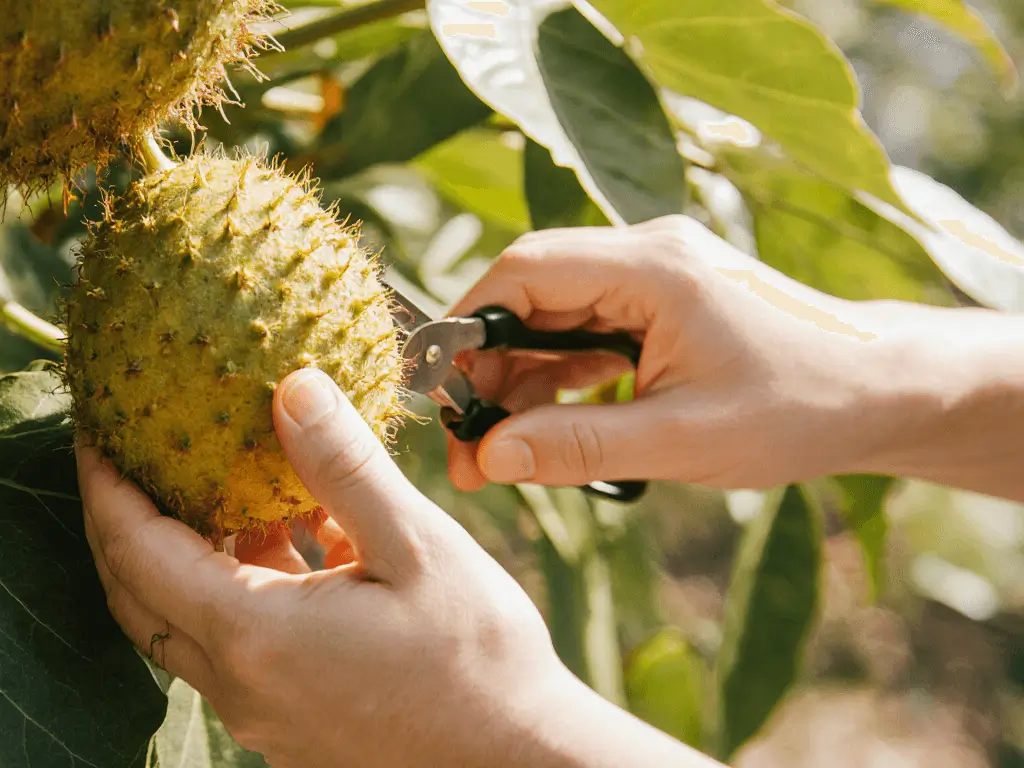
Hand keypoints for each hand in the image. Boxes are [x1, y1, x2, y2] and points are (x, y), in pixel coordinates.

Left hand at [77, 368, 719, 767]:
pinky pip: (230, 643)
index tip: (94, 425)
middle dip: (118, 518)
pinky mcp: (287, 719)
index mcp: (252, 635)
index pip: (135, 547)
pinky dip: (233, 584)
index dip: (104, 483)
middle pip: (136, 590)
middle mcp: (237, 682)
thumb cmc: (479, 660)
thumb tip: (291, 386)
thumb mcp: (417, 547)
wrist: (517, 763)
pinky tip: (287, 534)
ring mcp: (258, 709)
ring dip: (179, 551)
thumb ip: (343, 467)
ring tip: (209, 479)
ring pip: (179, 620)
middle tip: (124, 450)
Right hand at [446, 215, 910, 491]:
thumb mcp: (683, 440)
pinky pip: (582, 334)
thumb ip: (578, 446)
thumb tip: (488, 457)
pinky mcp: (657, 306)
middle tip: (465, 449)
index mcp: (653, 267)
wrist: (883, 391)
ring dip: (517, 383)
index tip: (438, 391)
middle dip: (487, 371)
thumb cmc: (800, 408)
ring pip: (550, 318)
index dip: (468, 325)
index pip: (525, 270)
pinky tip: (538, 433)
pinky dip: (554, 382)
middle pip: (529, 295)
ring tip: (493, 457)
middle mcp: (646, 256)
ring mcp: (652, 278)